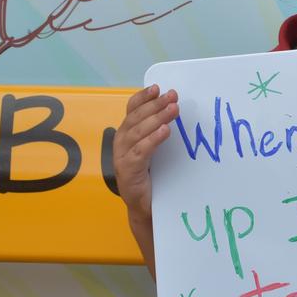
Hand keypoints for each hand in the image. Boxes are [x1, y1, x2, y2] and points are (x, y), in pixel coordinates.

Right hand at [112, 85, 178, 273]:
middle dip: (155, 105)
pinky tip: (165, 132)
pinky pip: (140, 152)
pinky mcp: (128, 172)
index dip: (143, 98)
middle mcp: (120, 143)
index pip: (131, 110)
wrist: (146, 209)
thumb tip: (176, 109)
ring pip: (137, 132)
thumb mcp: (154, 150)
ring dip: (156, 119)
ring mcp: (122, 158)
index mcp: (126, 135)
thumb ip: (158, 132)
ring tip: (173, 109)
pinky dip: (152, 140)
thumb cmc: (153, 177)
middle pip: (136, 118)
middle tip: (173, 96)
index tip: (158, 88)